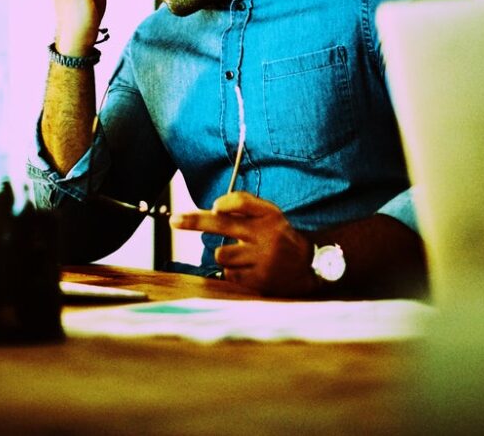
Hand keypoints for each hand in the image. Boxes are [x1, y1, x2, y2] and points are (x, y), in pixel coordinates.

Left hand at [171, 191, 317, 296]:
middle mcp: (266, 235)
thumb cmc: (279, 235)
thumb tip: (213, 208)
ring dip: (225, 255)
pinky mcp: (259, 281)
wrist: (309, 266)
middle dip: (194, 221)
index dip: (226, 203)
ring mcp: (262, 259)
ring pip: (222, 254)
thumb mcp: (270, 214)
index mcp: (269, 215)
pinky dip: (233, 271)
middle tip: (174, 220)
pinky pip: (229, 274)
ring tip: (243, 255)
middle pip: (223, 224)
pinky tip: (249, 269)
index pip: (242, 202)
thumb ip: (244, 205)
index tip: (213, 207)